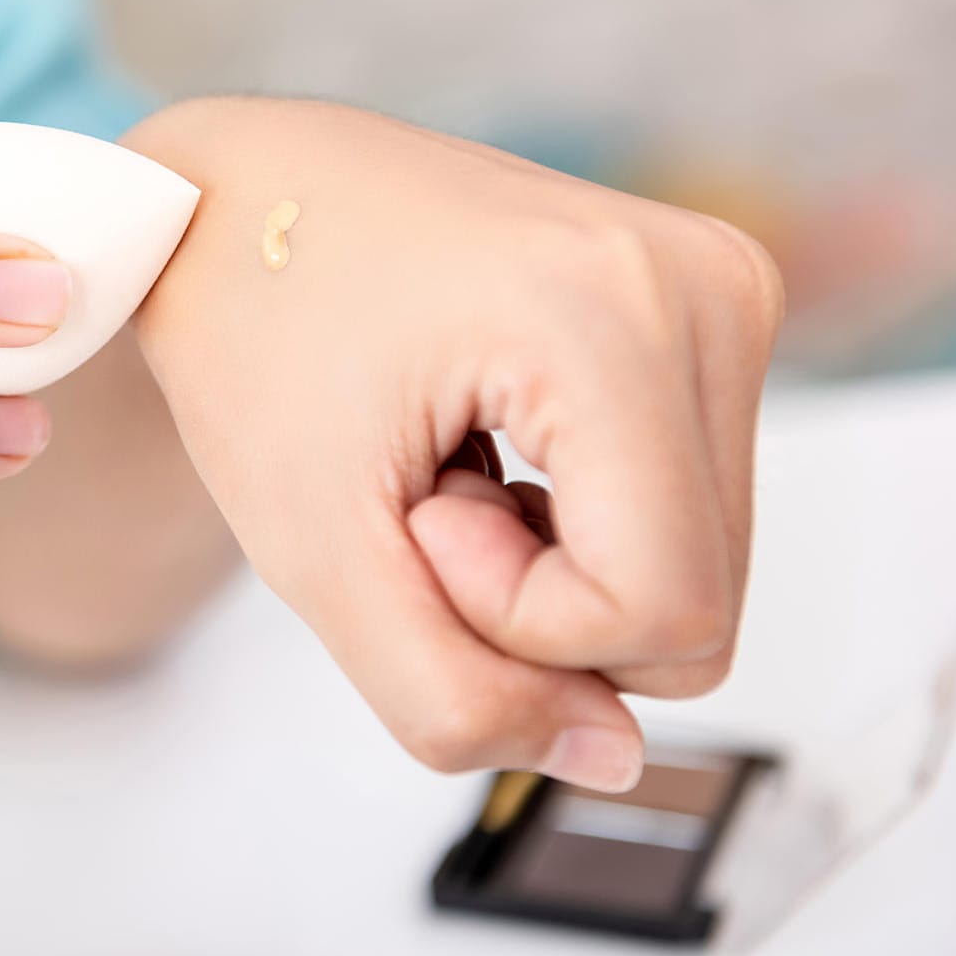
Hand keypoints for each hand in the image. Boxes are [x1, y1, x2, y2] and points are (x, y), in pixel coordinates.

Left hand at [124, 99, 783, 790]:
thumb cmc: (252, 336)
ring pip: (694, 568)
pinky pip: (683, 506)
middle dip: (537, 602)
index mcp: (613, 324)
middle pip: (697, 607)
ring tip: (447, 464)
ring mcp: (718, 289)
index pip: (662, 616)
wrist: (238, 197)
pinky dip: (579, 517)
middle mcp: (704, 290)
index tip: (411, 519)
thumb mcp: (314, 551)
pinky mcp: (704, 306)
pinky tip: (488, 444)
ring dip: (554, 563)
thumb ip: (451, 692)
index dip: (516, 624)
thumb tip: (611, 757)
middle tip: (422, 497)